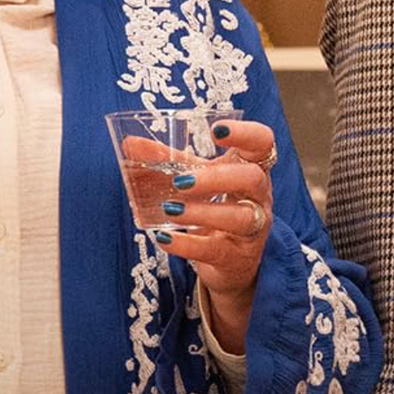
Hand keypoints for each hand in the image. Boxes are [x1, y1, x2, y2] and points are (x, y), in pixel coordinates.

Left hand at [137, 119, 276, 352]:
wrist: (231, 263)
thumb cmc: (217, 207)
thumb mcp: (198, 180)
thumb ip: (169, 160)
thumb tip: (130, 144)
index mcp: (252, 168)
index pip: (263, 143)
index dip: (246, 133)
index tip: (217, 130)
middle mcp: (259, 197)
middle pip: (252, 179)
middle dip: (217, 178)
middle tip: (180, 181)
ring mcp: (252, 229)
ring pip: (240, 218)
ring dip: (203, 212)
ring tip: (170, 209)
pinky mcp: (237, 258)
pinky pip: (215, 250)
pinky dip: (188, 245)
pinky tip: (164, 238)